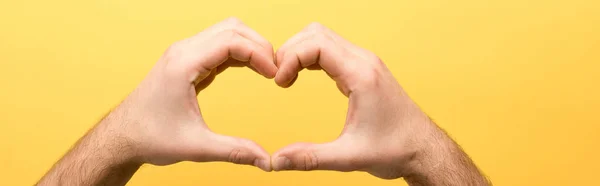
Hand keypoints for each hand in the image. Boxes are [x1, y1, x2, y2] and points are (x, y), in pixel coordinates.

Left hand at [105, 17, 275, 170]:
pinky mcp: (187, 61)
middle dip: (259, 45)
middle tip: (276, 71)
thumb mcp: (196, 147)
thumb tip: (266, 161)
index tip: (275, 75)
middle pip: (232, 29)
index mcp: (183, 64)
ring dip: (250, 46)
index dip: (259, 54)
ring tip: (268, 69)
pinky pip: (219, 46)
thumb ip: (234, 151)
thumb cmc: (151, 138)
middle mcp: (183, 51)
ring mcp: (184, 53)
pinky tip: (252, 69)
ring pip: (227, 32)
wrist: (123, 137)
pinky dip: (239, 53)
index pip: (231, 41)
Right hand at [271, 23, 487, 184]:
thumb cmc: (395, 150)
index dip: (290, 58)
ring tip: (287, 77)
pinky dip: (311, 56)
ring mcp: (365, 63)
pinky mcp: (364, 69)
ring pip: (323, 37)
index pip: (316, 44)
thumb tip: (278, 161)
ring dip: (300, 51)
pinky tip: (302, 75)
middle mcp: (364, 61)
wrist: (423, 150)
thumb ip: (311, 158)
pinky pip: (332, 49)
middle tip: (279, 79)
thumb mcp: (349, 158)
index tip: (279, 82)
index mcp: (361, 75)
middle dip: (290, 51)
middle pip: (316, 33)